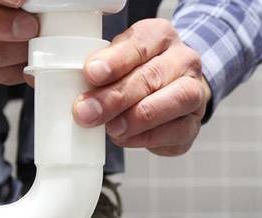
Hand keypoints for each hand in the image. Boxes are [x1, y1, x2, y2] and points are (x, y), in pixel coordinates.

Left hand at [72, 19, 210, 156]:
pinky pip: (177, 131)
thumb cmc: (137, 73)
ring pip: (175, 101)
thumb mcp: (117, 60)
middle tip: (87, 112)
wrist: (173, 92)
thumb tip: (65, 88)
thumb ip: (98, 69)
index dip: (115, 60)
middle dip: (116, 96)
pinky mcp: (194, 123)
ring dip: (138, 118)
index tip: (91, 74)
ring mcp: (195, 92)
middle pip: (152, 76)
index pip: (139, 43)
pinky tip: (126, 138)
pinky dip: (148, 137)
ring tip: (111, 129)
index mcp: (161, 35)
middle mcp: (184, 60)